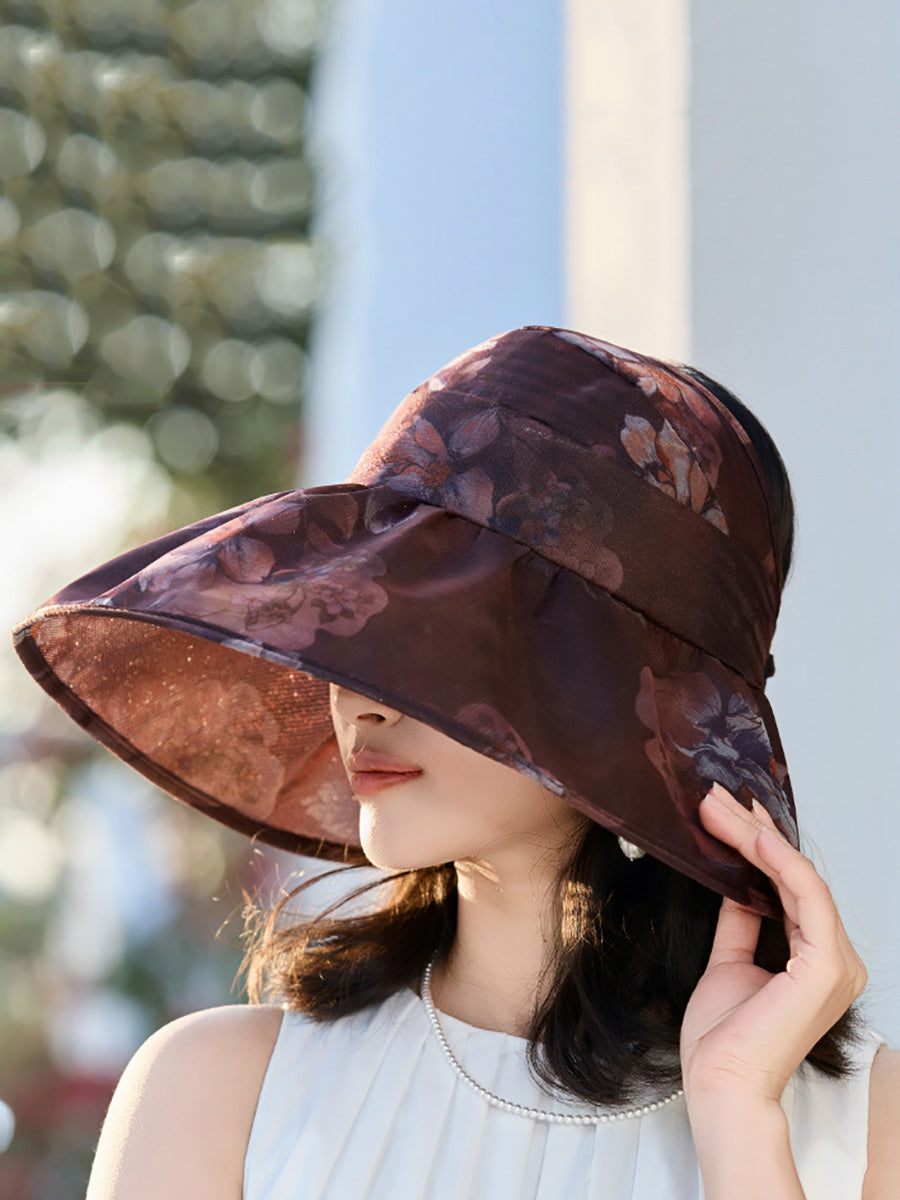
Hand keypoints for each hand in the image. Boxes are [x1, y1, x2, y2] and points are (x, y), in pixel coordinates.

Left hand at [679, 781, 866, 1107]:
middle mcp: (835, 958)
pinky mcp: (825, 965)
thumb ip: (741, 921)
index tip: (732, 811)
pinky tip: (749, 836)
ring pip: (797, 876)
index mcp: (816, 960)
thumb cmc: (723, 1038)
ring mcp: (836, 962)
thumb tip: (737, 881)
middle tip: (717, 796)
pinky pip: (805, 895)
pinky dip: (777, 861)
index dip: (763, 844)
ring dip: (755, 836)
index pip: (792, 887)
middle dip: (753, 831)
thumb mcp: (730, 962)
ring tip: (718, 807)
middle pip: (794, 876)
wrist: (719, 1083)